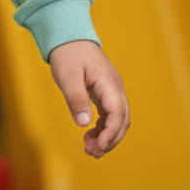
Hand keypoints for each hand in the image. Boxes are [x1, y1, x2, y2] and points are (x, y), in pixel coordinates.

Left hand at [48, 40, 129, 158]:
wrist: (68, 36)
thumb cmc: (67, 54)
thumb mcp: (68, 77)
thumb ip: (76, 99)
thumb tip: (84, 124)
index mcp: (109, 84)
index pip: (118, 114)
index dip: (110, 133)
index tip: (97, 147)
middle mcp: (115, 88)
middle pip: (122, 121)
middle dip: (110, 140)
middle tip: (92, 153)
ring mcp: (112, 90)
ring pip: (118, 120)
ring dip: (107, 136)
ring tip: (90, 150)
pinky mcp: (105, 92)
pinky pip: (110, 115)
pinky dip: (103, 128)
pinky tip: (90, 136)